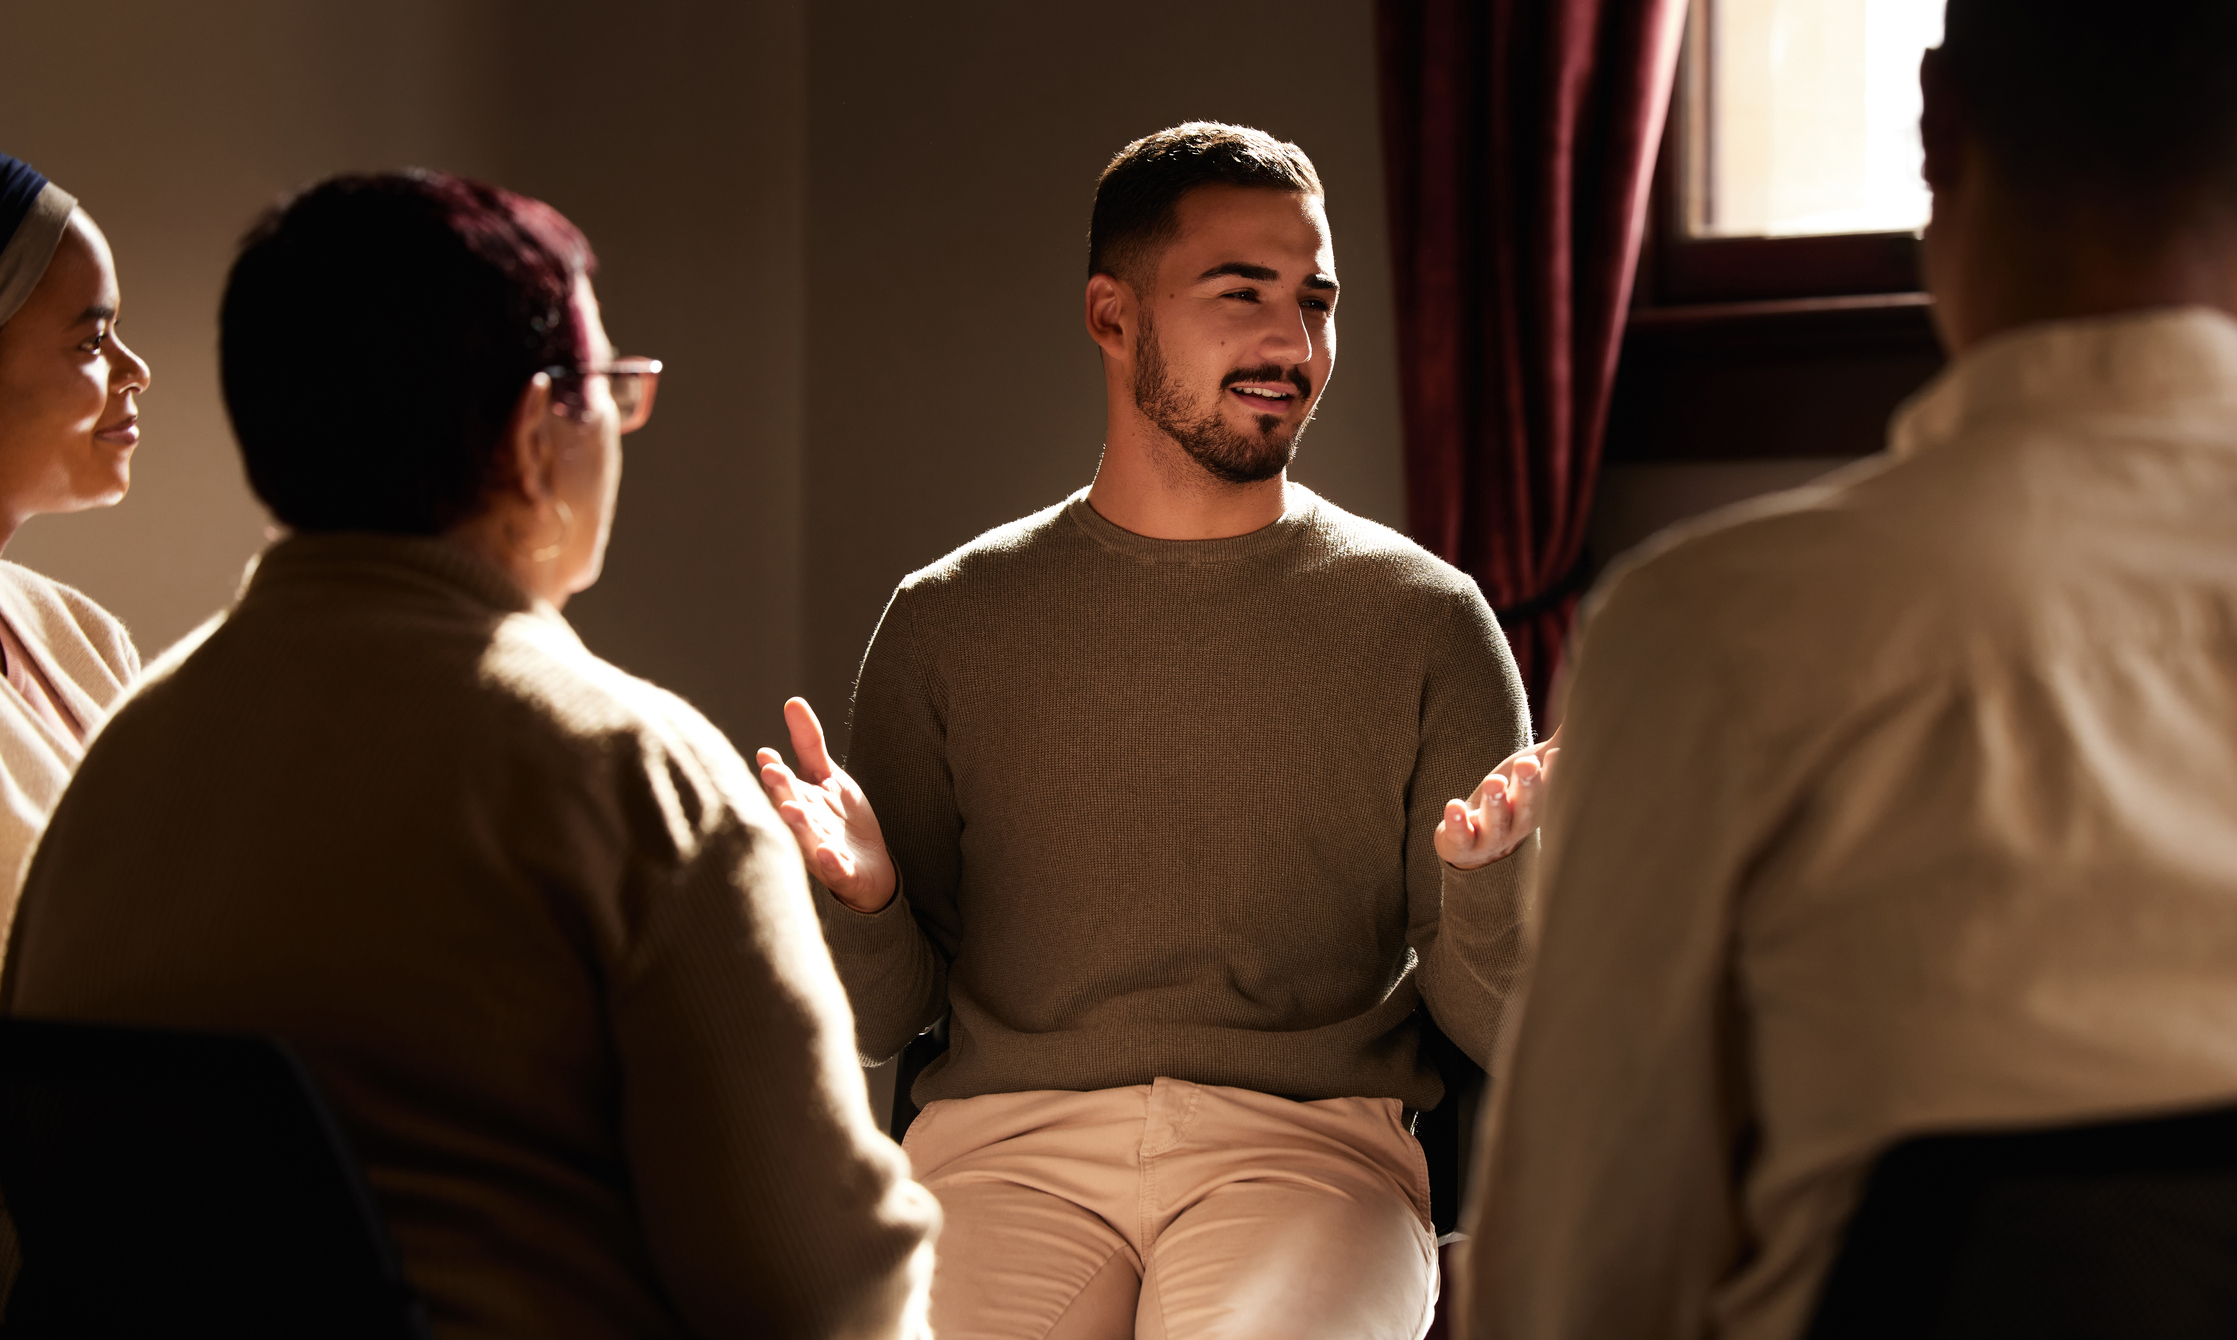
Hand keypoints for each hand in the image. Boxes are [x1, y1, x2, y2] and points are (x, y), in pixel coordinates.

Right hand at [756, 697, 897, 912]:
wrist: (870, 867)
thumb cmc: (839, 819)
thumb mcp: (827, 776)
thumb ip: (809, 743)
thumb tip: (792, 701)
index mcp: (799, 801)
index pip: (783, 784)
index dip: (775, 772)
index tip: (767, 755)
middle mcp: (805, 826)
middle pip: (790, 807)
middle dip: (781, 791)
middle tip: (773, 774)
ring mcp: (821, 851)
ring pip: (806, 839)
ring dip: (798, 826)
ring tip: (791, 810)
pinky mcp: (844, 874)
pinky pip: (836, 870)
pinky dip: (831, 864)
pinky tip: (828, 853)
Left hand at [1435, 728, 1561, 869]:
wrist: (1474, 847)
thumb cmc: (1510, 800)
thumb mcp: (1533, 771)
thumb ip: (1558, 742)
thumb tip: (1585, 708)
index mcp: (1539, 805)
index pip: (1551, 790)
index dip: (1555, 773)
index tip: (1559, 753)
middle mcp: (1519, 824)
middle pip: (1527, 806)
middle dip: (1529, 786)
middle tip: (1527, 763)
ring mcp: (1491, 838)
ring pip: (1495, 823)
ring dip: (1495, 803)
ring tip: (1493, 781)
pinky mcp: (1462, 844)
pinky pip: (1461, 836)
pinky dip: (1458, 822)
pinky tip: (1454, 805)